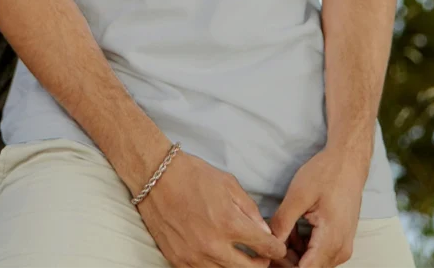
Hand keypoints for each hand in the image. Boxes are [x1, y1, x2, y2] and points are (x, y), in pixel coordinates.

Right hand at [137, 149, 288, 266]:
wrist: (155, 176)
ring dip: (238, 267)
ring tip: (241, 257)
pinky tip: (218, 257)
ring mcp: (194, 256)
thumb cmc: (192, 174)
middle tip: (262, 256)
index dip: (276, 248)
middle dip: (261, 263)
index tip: (277, 247)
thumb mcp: (228, 184)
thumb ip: (250, 210)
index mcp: (229, 223)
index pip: (265, 247)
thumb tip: (264, 231)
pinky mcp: (178, 261)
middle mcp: (213, 245)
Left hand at [266, 146, 367, 266]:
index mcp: (331, 240)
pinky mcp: (341, 241)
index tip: (269, 253)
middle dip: (287, 259)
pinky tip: (294, 228)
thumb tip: (269, 243)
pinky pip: (319, 254)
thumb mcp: (298, 195)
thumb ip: (283, 222)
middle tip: (271, 239)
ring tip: (283, 229)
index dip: (283, 264)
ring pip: (313, 263)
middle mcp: (340, 250)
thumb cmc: (325, 174)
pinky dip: (304, 247)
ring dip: (294, 253)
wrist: (349, 162)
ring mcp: (342, 247)